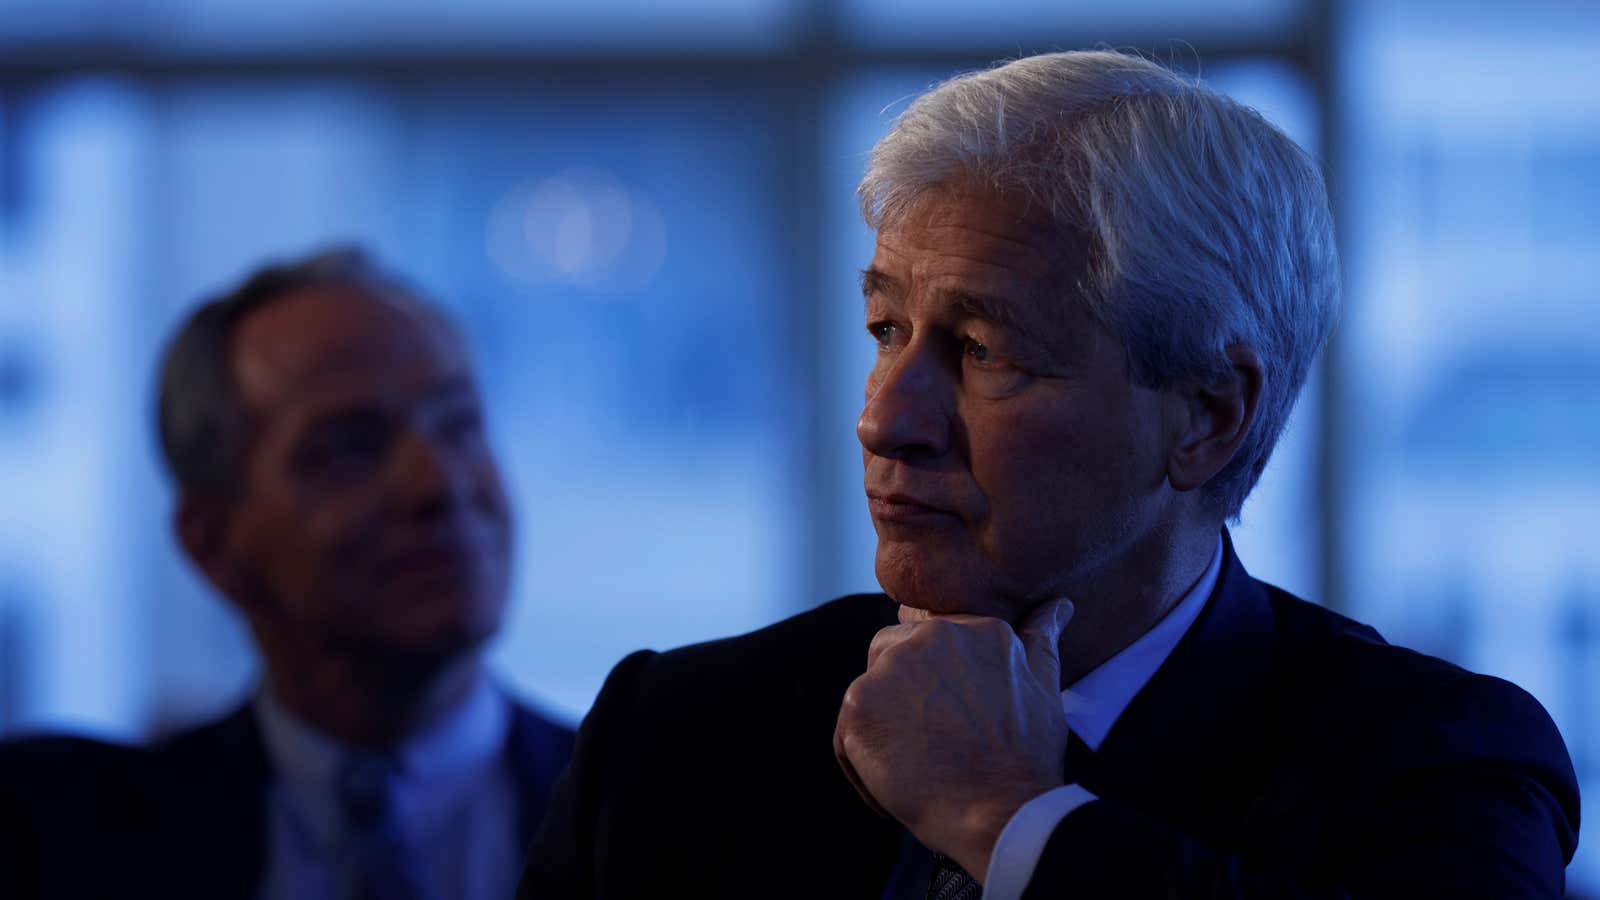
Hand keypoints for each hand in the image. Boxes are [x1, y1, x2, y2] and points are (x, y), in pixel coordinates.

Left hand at [832, 596, 1075, 880]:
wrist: (1002, 812)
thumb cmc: (1027, 758)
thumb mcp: (1045, 688)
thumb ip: (1042, 639)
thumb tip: (1059, 605)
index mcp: (975, 627)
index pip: (927, 637)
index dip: (931, 682)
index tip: (946, 718)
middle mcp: (930, 635)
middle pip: (889, 652)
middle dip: (901, 696)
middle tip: (929, 744)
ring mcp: (891, 667)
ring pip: (868, 692)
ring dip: (883, 726)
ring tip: (914, 766)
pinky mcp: (858, 703)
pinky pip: (846, 731)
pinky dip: (863, 762)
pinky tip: (894, 786)